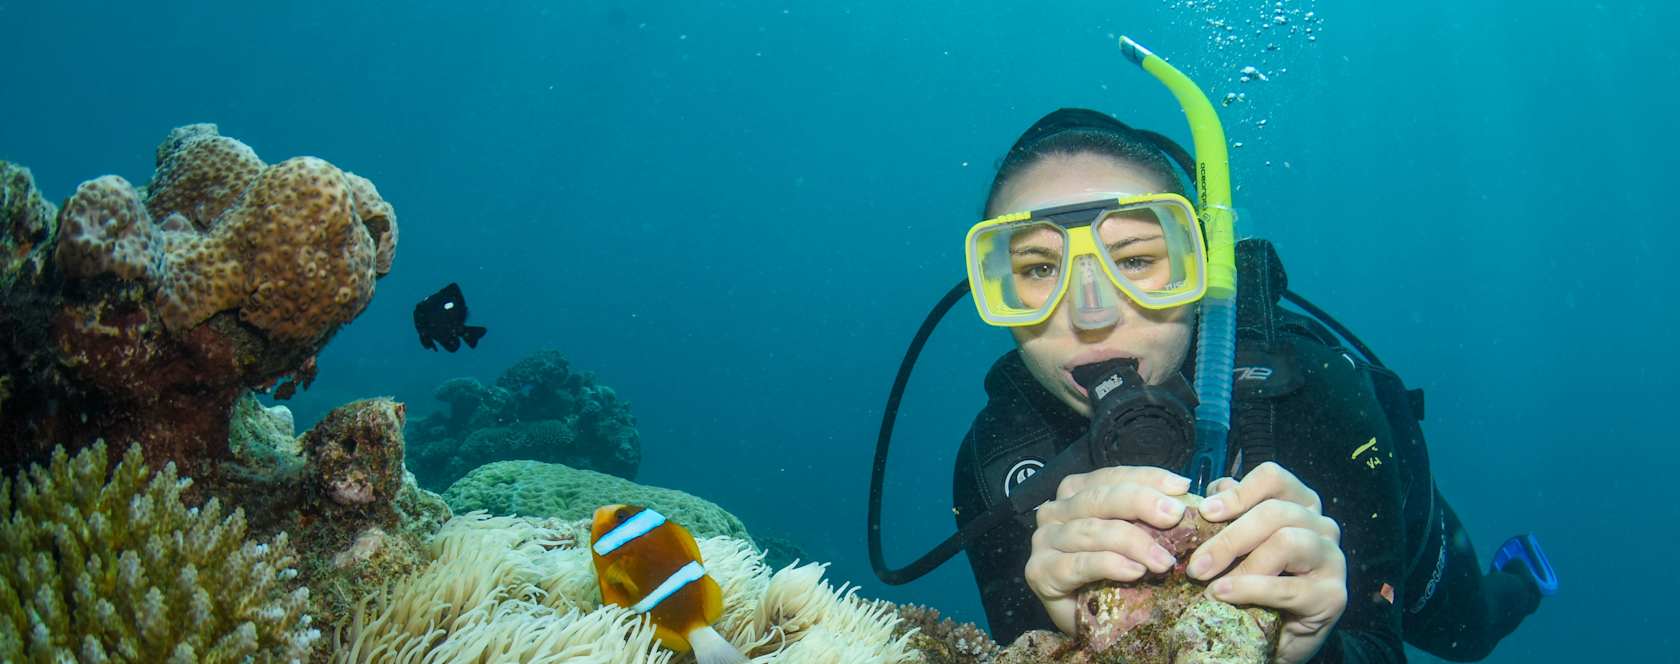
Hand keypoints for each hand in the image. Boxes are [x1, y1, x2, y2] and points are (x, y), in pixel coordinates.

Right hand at [1024, 466, 1192, 634]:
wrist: (1090, 622)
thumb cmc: (1113, 575)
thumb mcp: (1136, 539)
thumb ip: (1151, 518)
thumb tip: (1186, 499)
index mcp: (1076, 494)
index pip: (1112, 477)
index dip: (1148, 479)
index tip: (1182, 488)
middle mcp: (1055, 511)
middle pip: (1100, 498)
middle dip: (1141, 503)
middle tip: (1175, 516)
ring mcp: (1044, 540)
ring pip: (1091, 530)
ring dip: (1133, 543)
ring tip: (1163, 560)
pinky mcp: (1040, 571)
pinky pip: (1078, 564)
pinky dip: (1109, 565)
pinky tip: (1135, 572)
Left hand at [1187, 462, 1346, 663]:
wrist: (1276, 635)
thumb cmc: (1254, 582)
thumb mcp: (1238, 545)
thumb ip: (1229, 516)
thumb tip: (1211, 496)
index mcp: (1298, 503)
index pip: (1273, 478)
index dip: (1238, 492)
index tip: (1205, 512)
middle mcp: (1321, 525)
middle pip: (1275, 512)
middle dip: (1229, 538)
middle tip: (1196, 564)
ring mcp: (1332, 559)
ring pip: (1286, 542)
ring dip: (1242, 565)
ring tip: (1209, 584)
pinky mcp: (1333, 595)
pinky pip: (1287, 588)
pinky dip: (1249, 590)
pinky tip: (1223, 594)